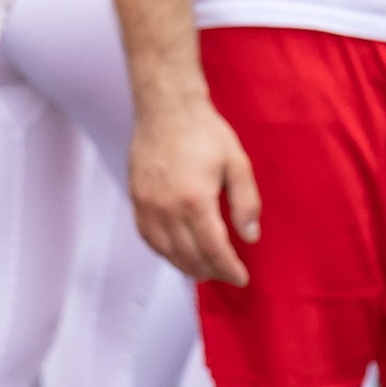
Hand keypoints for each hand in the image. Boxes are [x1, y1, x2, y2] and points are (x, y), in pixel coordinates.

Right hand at [128, 94, 257, 285]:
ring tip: (204, 270)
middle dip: (211, 271)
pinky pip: (148, 236)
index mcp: (195, 200)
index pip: (213, 250)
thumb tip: (250, 236)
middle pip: (190, 256)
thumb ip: (246, 203)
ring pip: (166, 251)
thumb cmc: (203, 131)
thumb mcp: (237, 164)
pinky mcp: (136, 198)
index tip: (241, 278)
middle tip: (227, 274)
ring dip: (187, 266)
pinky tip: (176, 253)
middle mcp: (167, 207)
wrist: (166, 108)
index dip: (229, 269)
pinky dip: (163, 252)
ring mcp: (147, 204)